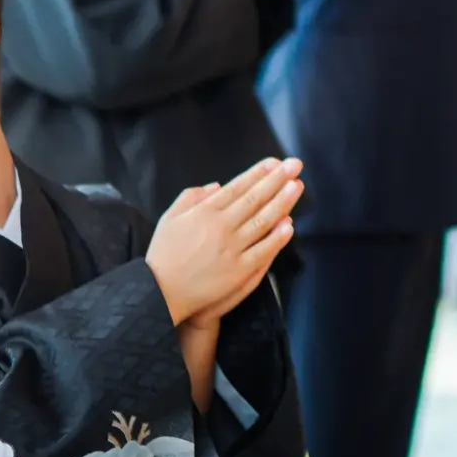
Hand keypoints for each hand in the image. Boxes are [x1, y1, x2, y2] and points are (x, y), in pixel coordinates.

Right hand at [146, 157, 301, 325]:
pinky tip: (289, 225)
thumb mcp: (169, 218)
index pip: (237, 188)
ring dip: (282, 202)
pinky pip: (262, 251)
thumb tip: (217, 186)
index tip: (274, 163)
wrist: (160, 293)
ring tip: (296, 186)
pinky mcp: (238, 271)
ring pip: (263, 221)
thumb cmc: (163, 254)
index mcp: (204, 212)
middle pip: (254, 199)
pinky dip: (277, 238)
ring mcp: (231, 249)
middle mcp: (221, 226)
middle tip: (294, 165)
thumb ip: (191, 197)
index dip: (258, 174)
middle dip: (277, 180)